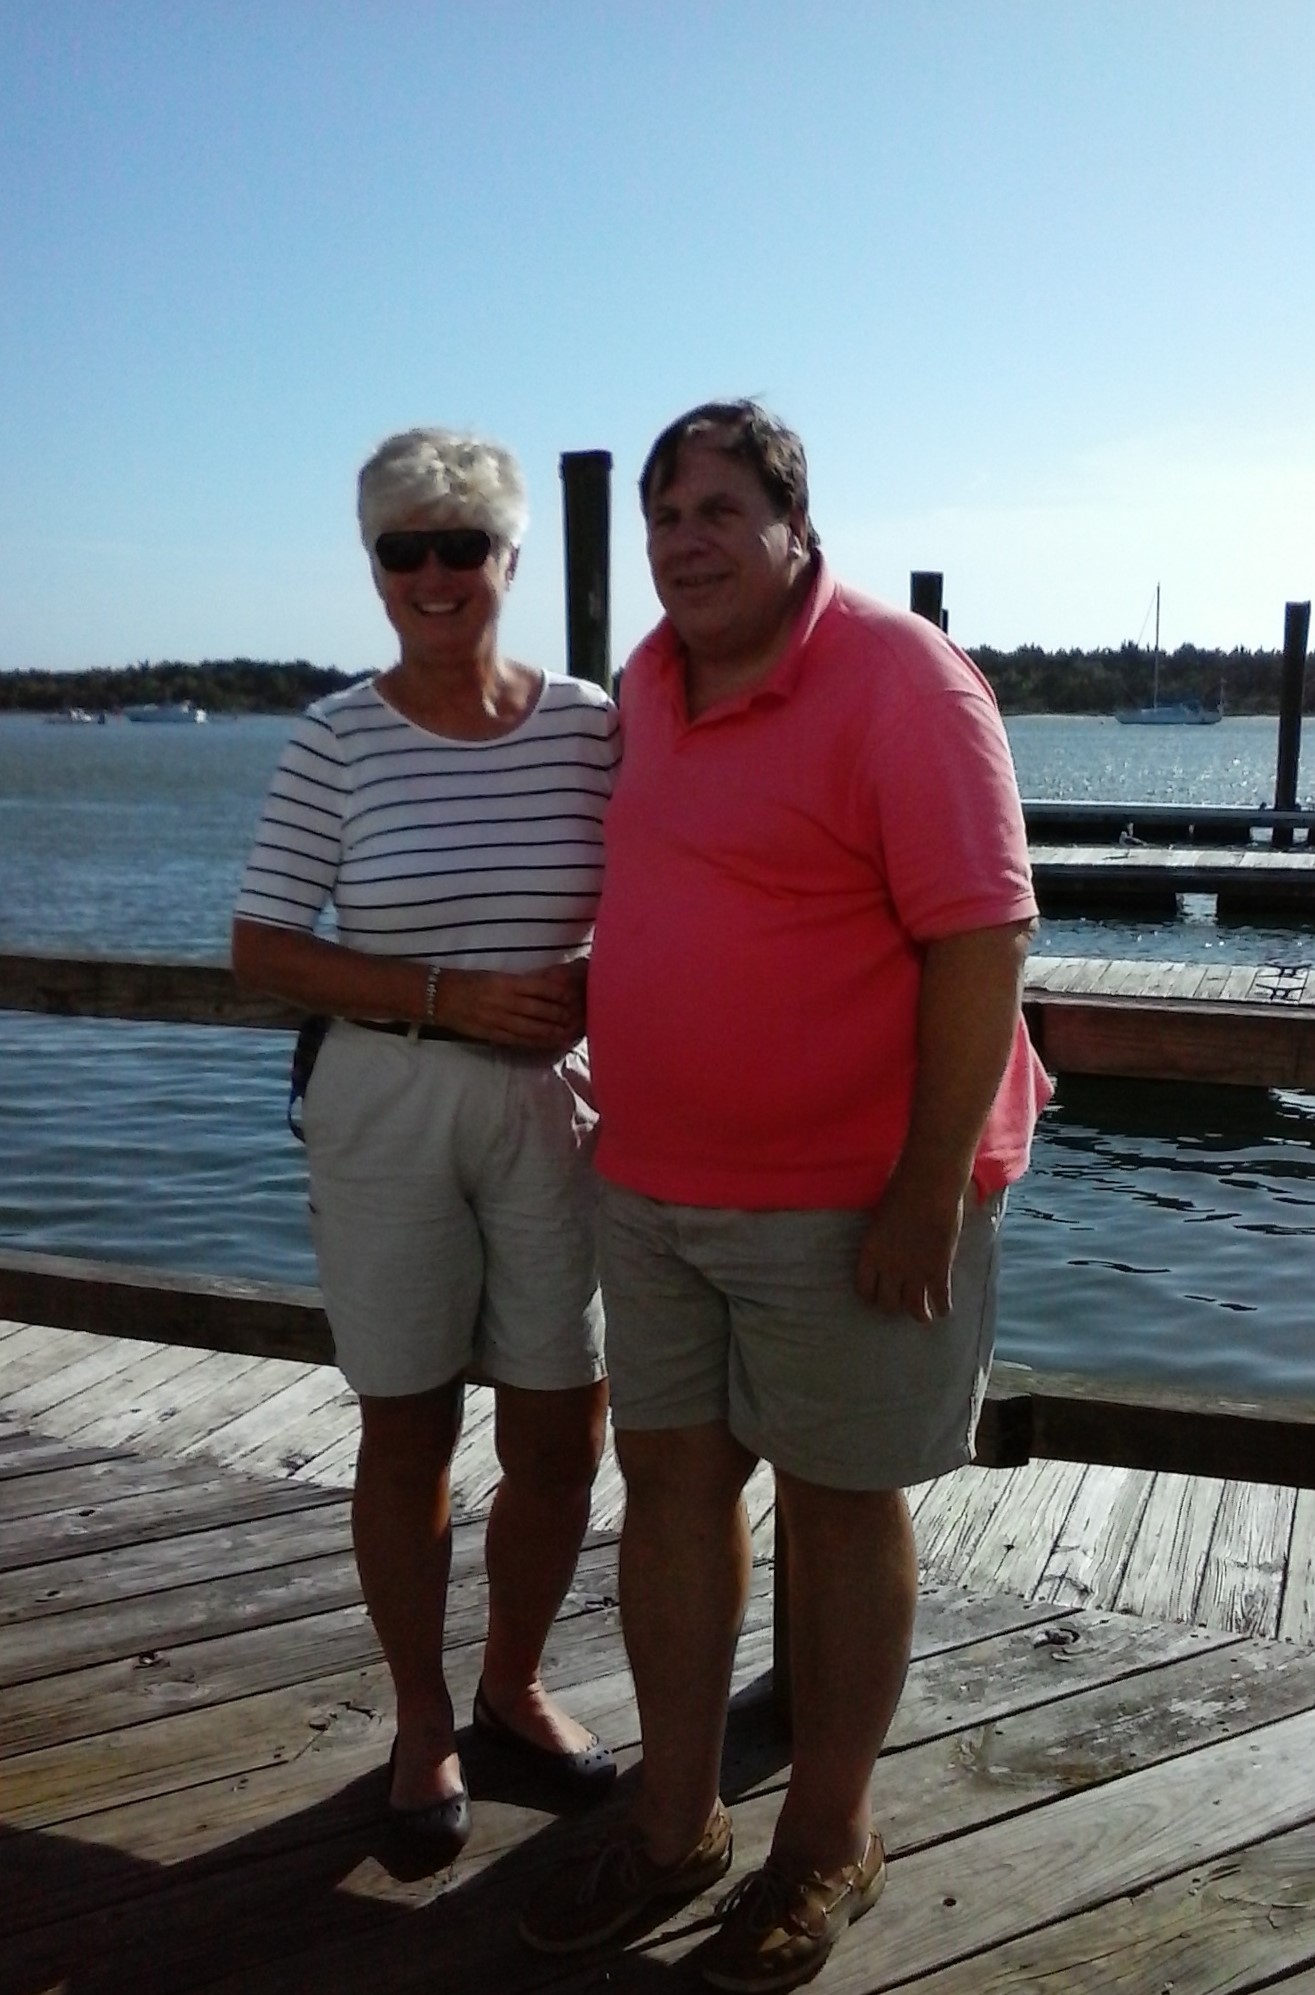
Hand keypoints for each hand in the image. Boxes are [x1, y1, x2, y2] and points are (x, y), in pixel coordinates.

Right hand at [431, 963, 585, 1050]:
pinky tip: (549, 1042)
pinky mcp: (493, 1034)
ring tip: (569, 1033)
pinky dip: (536, 1042)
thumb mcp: (496, 976)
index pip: (540, 988)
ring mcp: (498, 1020)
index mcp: (506, 982)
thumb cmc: (470, 982)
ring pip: (532, 1028)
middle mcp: (504, 1002)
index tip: (574, 996)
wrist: (440, 997)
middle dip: (561, 1015)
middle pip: (540, 1011)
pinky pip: (519, 1040)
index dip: (560, 994)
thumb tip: (547, 988)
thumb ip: (519, 983)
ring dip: (553, 1032)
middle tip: (579, 1017)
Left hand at [855, 1176, 964, 1324]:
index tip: (877, 1295)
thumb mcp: (881, 1219)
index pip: (864, 1289)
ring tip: (924, 1316)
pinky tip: (944, 1309)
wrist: (928, 1184)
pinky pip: (940, 1299)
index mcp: (870, 1253)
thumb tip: (890, 1248)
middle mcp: (889, 1268)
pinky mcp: (938, 1270)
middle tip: (901, 1304)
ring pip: (914, 1308)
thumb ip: (884, 1240)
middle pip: (887, 1304)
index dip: (871, 1295)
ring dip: (920, 1314)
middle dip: (893, 1306)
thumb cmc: (902, 1190)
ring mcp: (915, 1272)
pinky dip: (943, 1307)